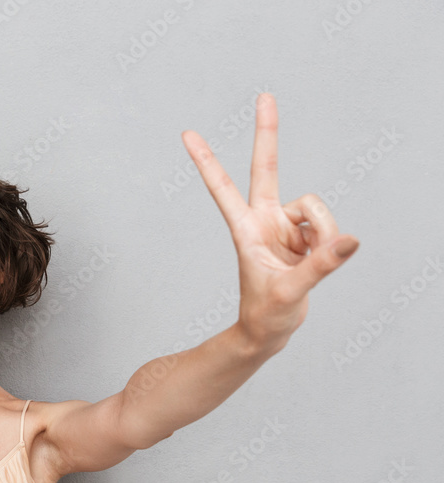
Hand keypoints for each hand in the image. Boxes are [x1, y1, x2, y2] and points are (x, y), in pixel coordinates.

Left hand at [181, 93, 359, 351]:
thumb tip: (350, 240)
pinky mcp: (306, 235)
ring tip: (306, 264)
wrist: (270, 330)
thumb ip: (321, 265)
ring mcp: (286, 226)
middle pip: (268, 168)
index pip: (223, 188)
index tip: (188, 133)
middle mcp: (264, 220)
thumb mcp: (290, 292)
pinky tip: (316, 263)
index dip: (207, 160)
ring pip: (316, 208)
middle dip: (268, 133)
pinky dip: (330, 245)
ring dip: (322, 234)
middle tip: (264, 95)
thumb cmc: (266, 314)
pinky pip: (330, 227)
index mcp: (245, 229)